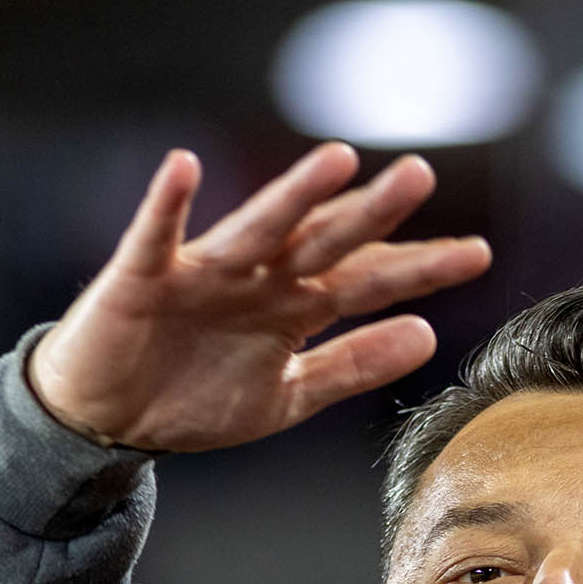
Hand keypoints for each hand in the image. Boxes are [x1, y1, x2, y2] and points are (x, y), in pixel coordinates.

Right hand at [27, 142, 491, 452]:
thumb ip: (352, 365)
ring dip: (293, 194)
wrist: (104, 421)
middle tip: (420, 177)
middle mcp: (257, 279)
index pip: (366, 280)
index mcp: (292, 308)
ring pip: (256, 228)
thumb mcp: (286, 397)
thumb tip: (427, 335)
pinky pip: (156, 236)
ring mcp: (202, 273)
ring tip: (336, 162)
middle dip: (371, 214)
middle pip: (324, 241)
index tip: (478, 255)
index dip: (418, 269)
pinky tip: (185, 168)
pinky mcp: (142, 278)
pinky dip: (168, 204)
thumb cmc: (190, 398)